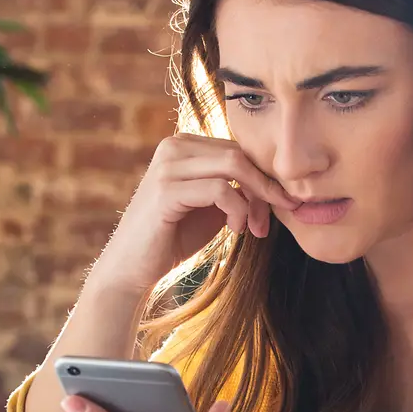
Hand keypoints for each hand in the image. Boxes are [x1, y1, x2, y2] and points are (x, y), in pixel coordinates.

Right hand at [88, 134, 296, 296]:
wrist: (133, 267)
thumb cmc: (174, 237)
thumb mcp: (213, 206)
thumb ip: (237, 187)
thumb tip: (276, 182)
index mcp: (185, 144)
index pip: (238, 148)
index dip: (263, 176)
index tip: (279, 205)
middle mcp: (174, 146)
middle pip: (240, 153)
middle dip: (264, 187)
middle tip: (272, 218)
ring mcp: (168, 166)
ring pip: (234, 166)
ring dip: (254, 200)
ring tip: (253, 227)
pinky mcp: (166, 190)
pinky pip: (220, 189)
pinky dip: (237, 210)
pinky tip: (235, 230)